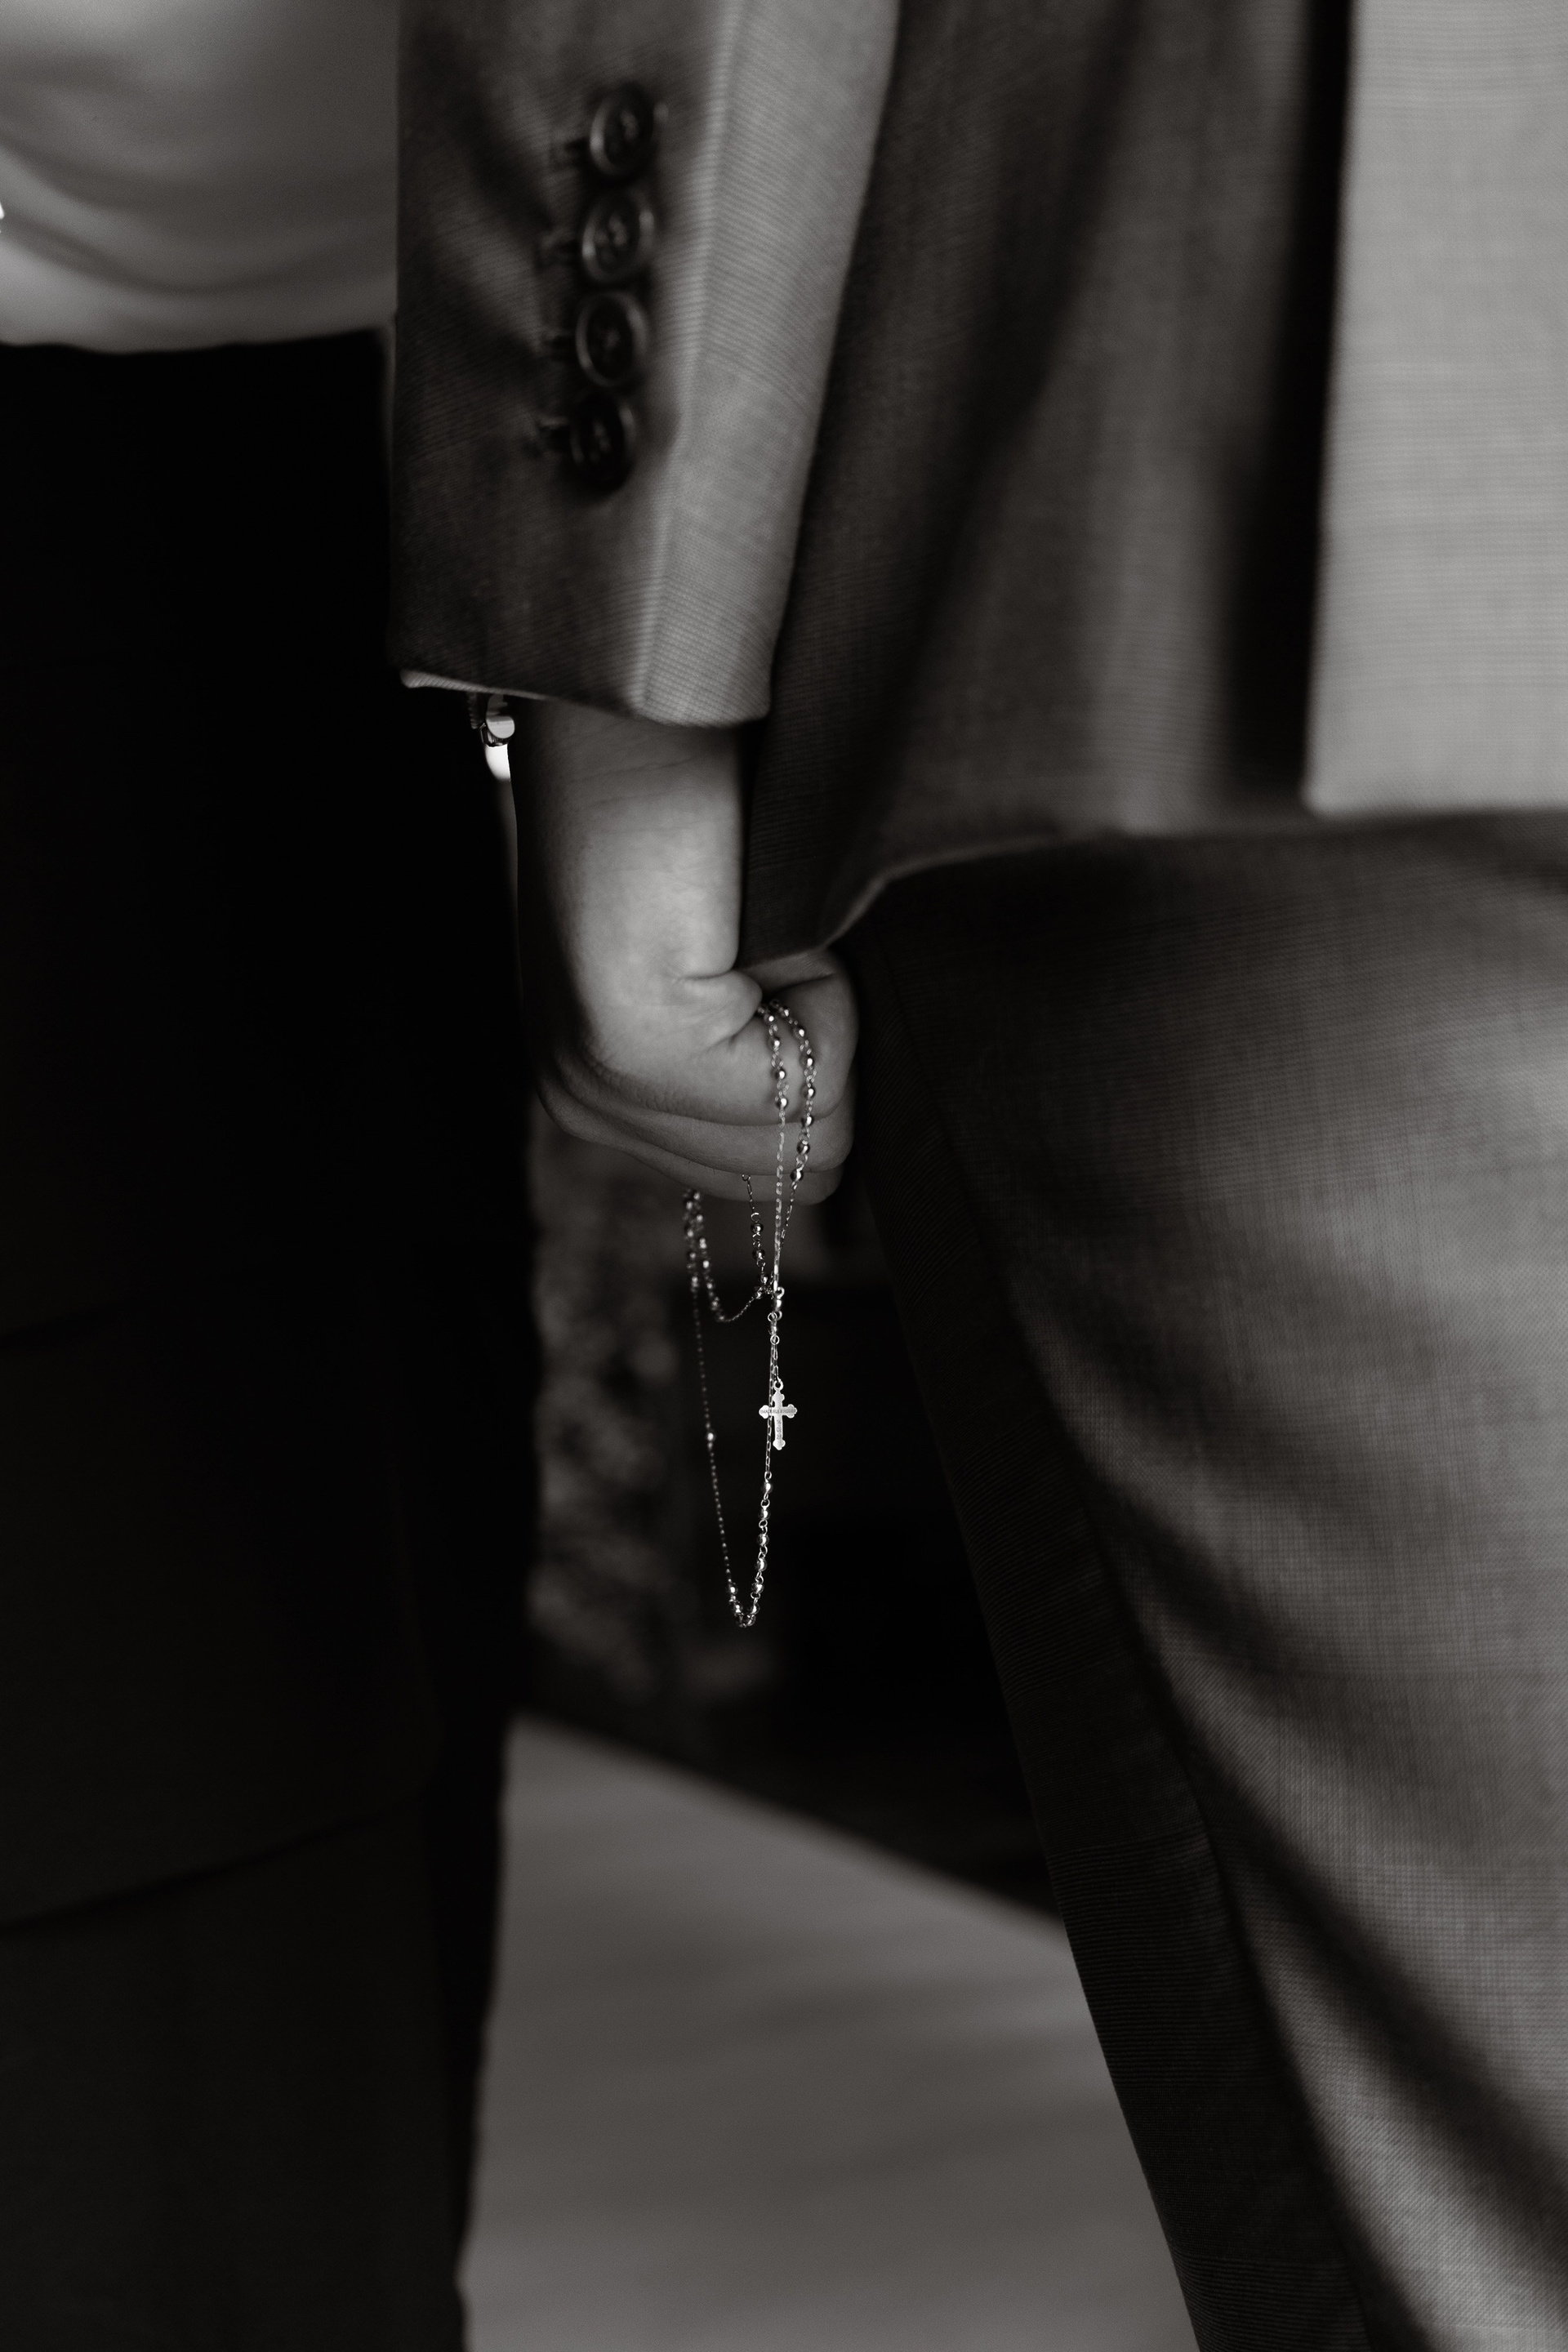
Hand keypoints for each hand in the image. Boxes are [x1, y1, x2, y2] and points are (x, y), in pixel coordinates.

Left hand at [513, 700, 855, 1199]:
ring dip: (823, 1012)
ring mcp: (594, 1083)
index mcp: (601, 1095)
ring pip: (812, 1130)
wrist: (666, 686)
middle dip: (822, 1045)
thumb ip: (782, 1066)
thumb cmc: (728, 803)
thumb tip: (844, 1157)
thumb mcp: (757, 965)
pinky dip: (822, 982)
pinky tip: (748, 907)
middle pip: (801, 1165)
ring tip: (751, 918)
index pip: (775, 1172)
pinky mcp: (635, 1049)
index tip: (766, 953)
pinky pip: (811, 1079)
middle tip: (762, 933)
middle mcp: (580, 1106)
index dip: (819, 1061)